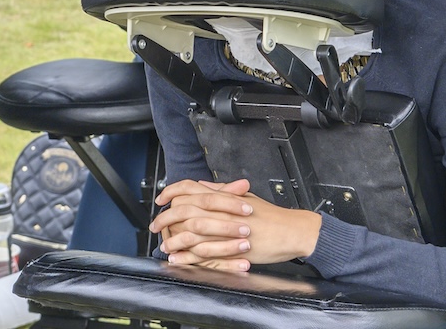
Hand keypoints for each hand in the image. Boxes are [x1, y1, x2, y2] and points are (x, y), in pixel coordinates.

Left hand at [152, 178, 320, 269]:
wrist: (290, 230)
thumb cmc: (270, 216)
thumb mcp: (244, 197)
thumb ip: (222, 191)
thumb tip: (202, 186)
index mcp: (224, 196)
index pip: (190, 188)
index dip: (172, 192)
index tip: (162, 199)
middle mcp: (222, 210)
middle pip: (185, 209)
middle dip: (165, 217)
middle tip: (155, 225)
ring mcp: (225, 229)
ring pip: (190, 232)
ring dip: (173, 239)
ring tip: (164, 245)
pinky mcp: (229, 248)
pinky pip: (202, 254)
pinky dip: (186, 257)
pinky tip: (177, 259)